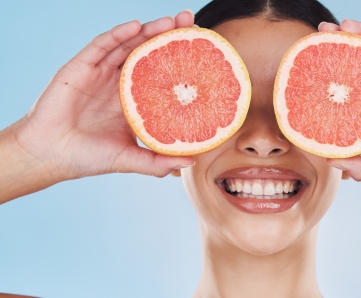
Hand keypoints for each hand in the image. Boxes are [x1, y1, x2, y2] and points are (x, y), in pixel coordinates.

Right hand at [6, 11, 194, 191]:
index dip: (180, 60)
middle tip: (190, 22)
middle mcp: (120, 82)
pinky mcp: (81, 67)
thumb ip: (158, 162)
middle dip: (168, 36)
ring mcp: (101, 73)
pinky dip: (118, 34)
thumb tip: (192, 161)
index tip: (203, 50)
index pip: (161, 73)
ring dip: (148, 31)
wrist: (50, 155)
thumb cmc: (88, 157)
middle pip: (148, 53)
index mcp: (134, 100)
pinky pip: (101, 45)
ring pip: (128, 45)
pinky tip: (134, 26)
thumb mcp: (130, 159)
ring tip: (170, 21)